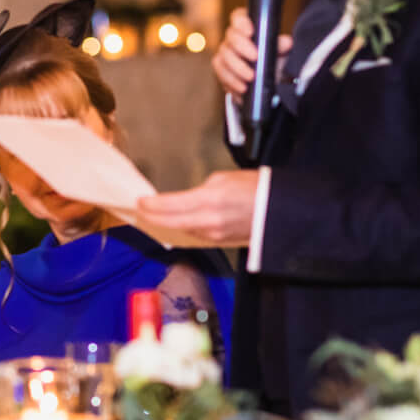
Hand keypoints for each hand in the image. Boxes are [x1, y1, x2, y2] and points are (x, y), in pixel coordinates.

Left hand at [137, 170, 260, 245]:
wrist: (281, 211)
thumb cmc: (257, 189)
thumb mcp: (224, 178)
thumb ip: (202, 188)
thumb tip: (192, 197)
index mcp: (208, 200)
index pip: (169, 205)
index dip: (151, 204)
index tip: (139, 201)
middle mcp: (208, 221)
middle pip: (170, 222)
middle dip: (152, 217)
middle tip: (139, 211)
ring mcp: (214, 234)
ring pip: (182, 230)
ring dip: (165, 224)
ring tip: (152, 217)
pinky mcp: (221, 241)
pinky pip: (195, 235)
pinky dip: (182, 229)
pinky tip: (174, 224)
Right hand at [212, 8, 290, 99]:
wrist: (268, 77)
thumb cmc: (273, 57)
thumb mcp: (280, 51)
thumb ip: (282, 45)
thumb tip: (286, 42)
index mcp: (246, 26)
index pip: (238, 17)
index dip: (241, 23)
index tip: (251, 31)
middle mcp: (232, 37)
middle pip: (230, 37)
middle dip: (242, 48)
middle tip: (255, 58)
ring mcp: (225, 52)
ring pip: (224, 57)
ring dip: (238, 68)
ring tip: (251, 77)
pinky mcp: (221, 69)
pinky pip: (221, 73)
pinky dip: (232, 81)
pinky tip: (243, 88)